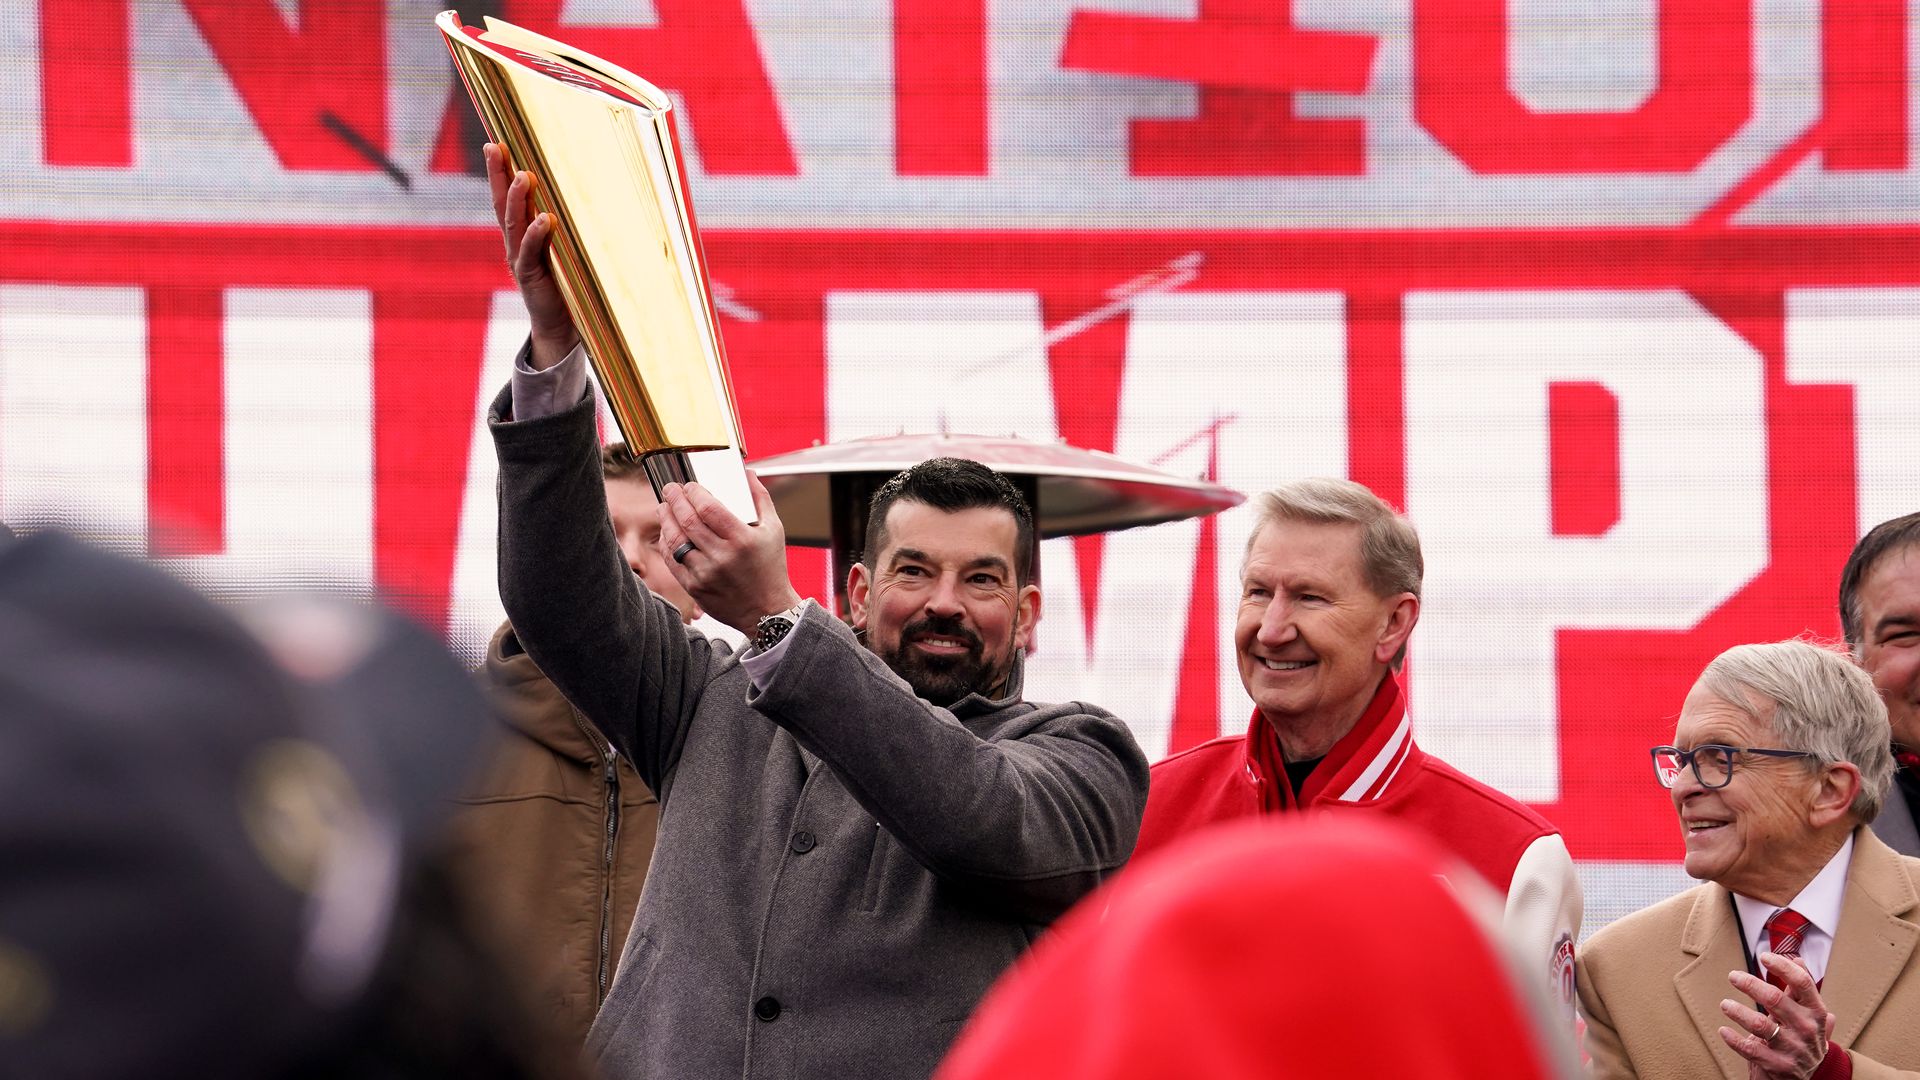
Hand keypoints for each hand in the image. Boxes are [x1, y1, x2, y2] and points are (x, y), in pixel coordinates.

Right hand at [483, 143, 580, 369]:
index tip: (495, 143)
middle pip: (502, 204)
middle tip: (496, 148)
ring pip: (514, 225)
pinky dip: (537, 234)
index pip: (506, 198)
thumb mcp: (561, 249)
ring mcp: (521, 260)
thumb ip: (559, 227)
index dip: (498, 172)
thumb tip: (578, 193)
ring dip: (517, 200)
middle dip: (497, 176)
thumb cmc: (564, 284)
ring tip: (522, 177)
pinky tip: (545, 219)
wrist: (560, 326)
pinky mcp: (531, 278)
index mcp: (521, 235)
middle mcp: (516, 244)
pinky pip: (531, 252)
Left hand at [655, 471, 800, 636]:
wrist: (766, 612)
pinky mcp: (694, 587)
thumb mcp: (774, 530)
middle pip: (688, 521)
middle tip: (670, 489)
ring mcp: (706, 573)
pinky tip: (666, 532)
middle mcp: (722, 556)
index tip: (690, 485)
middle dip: (674, 500)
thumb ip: (760, 498)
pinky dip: (666, 543)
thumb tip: (746, 474)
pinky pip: (672, 561)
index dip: (694, 493)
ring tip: (663, 507)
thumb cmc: (771, 568)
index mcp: (742, 539)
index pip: (709, 508)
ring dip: (666, 519)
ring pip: (675, 540)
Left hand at [1719, 953, 1837, 1078]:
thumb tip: (1796, 959)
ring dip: (1738, 1011)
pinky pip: (1751, 1049)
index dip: (1783, 967)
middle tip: (1733, 976)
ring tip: (1724, 1004)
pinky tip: (1724, 1030)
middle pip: (1775, 999)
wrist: (1806, 1077)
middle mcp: (1808, 1029)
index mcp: (1816, 1012)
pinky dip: (1734, 1040)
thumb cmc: (1803, 1037)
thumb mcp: (1809, 1014)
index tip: (1764, 957)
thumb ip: (1801, 989)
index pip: (1802, 983)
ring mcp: (1794, 1048)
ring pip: (1760, 1024)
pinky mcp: (1779, 1065)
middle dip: (1750, 985)